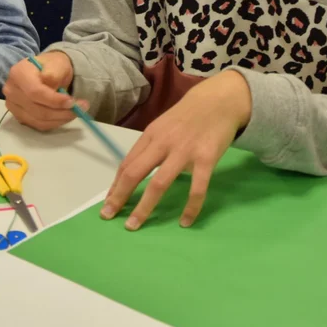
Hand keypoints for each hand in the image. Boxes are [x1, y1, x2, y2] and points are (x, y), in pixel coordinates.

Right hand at [2, 52, 85, 130]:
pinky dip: (55, 122)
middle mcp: (11, 90)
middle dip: (61, 111)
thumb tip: (51, 83)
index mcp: (18, 73)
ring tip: (77, 111)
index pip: (34, 92)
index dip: (54, 100)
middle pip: (37, 109)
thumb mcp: (57, 63)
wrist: (46, 72)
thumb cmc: (52, 66)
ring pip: (38, 120)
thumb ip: (54, 72)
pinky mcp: (19, 116)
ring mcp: (13, 105)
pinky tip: (65, 115)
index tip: (72, 102)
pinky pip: (38, 125)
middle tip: (82, 107)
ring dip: (60, 119)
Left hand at [100, 70, 251, 229]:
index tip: (108, 203)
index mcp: (150, 135)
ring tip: (135, 225)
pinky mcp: (206, 159)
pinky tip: (185, 222)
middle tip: (109, 216)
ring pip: (159, 183)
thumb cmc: (188, 116)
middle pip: (135, 173)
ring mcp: (184, 151)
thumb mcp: (163, 126)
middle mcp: (163, 143)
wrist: (219, 101)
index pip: (127, 164)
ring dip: (144, 207)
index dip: (115, 185)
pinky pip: (197, 188)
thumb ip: (150, 147)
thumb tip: (133, 173)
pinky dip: (190, 207)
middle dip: (120, 196)